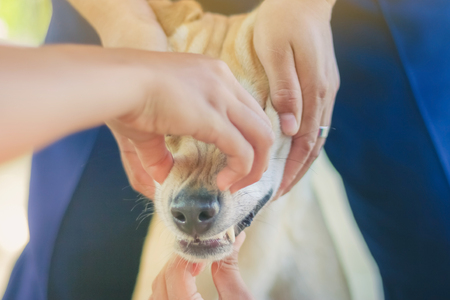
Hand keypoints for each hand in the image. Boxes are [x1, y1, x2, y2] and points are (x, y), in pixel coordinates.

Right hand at [107, 51, 273, 196]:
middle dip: (259, 155)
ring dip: (255, 166)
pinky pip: (242, 150)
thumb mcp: (148, 127)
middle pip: (261, 121)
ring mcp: (221, 96)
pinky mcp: (213, 116)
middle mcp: (223, 80)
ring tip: (236, 185)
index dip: (247, 137)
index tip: (233, 160)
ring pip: (261, 136)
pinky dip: (240, 171)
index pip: (246, 107)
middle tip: (241, 179)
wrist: (114, 81)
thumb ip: (158, 154)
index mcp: (212, 75)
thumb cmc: (124, 98)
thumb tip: (160, 180)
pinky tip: (223, 183)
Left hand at [150, 232, 253, 299]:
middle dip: (179, 263)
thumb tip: (233, 237)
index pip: (175, 273)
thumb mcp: (240, 298)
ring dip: (170, 275)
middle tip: (201, 259)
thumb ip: (229, 269)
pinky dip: (166, 289)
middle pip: (162, 280)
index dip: (188, 255)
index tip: (204, 251)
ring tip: (193, 271)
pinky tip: (184, 285)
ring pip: (156, 292)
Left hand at [253, 0, 338, 196]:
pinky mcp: (322, 84)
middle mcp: (324, 95)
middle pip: (314, 145)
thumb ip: (285, 91)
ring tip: (284, 178)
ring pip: (316, 135)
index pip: (304, 142)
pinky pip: (316, 121)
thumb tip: (291, 130)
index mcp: (314, 91)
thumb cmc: (284, 22)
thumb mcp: (276, 53)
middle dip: (296, 172)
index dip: (290, 168)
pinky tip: (293, 148)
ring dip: (301, 160)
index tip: (276, 190)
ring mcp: (326, 90)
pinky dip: (305, 142)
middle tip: (278, 193)